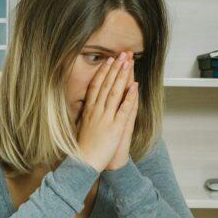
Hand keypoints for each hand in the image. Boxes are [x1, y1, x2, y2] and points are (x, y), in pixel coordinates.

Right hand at [76, 51, 138, 171]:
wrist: (84, 163)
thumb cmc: (83, 147)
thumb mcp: (82, 126)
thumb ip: (86, 114)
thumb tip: (87, 105)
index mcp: (89, 110)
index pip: (96, 86)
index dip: (103, 72)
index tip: (109, 61)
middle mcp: (97, 111)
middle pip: (106, 85)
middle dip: (115, 69)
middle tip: (122, 54)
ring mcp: (106, 118)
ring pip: (115, 93)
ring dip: (122, 76)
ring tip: (128, 63)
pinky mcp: (115, 127)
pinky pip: (124, 109)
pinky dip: (129, 97)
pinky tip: (134, 86)